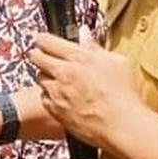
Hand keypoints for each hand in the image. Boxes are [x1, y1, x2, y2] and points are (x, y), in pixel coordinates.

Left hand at [28, 31, 141, 149]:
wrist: (120, 125)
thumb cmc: (122, 94)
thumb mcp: (116, 62)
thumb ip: (95, 46)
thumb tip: (84, 33)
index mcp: (78, 58)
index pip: (46, 41)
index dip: (42, 39)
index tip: (42, 39)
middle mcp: (63, 73)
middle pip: (35, 56)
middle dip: (37, 54)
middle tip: (42, 55)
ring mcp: (57, 92)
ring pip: (39, 77)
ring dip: (46, 75)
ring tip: (58, 79)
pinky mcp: (55, 110)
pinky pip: (44, 97)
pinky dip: (49, 95)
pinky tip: (62, 96)